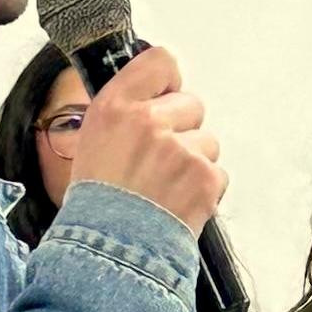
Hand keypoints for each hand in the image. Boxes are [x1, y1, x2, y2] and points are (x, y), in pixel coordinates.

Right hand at [68, 47, 226, 234]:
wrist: (109, 250)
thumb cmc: (97, 202)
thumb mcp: (93, 141)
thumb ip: (125, 113)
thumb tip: (156, 97)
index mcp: (116, 107)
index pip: (161, 61)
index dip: (168, 82)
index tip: (165, 97)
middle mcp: (149, 122)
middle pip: (192, 103)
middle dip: (183, 128)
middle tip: (159, 160)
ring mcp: (180, 149)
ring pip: (207, 141)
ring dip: (194, 162)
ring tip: (165, 187)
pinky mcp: (205, 178)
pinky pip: (217, 173)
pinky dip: (204, 189)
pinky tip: (178, 202)